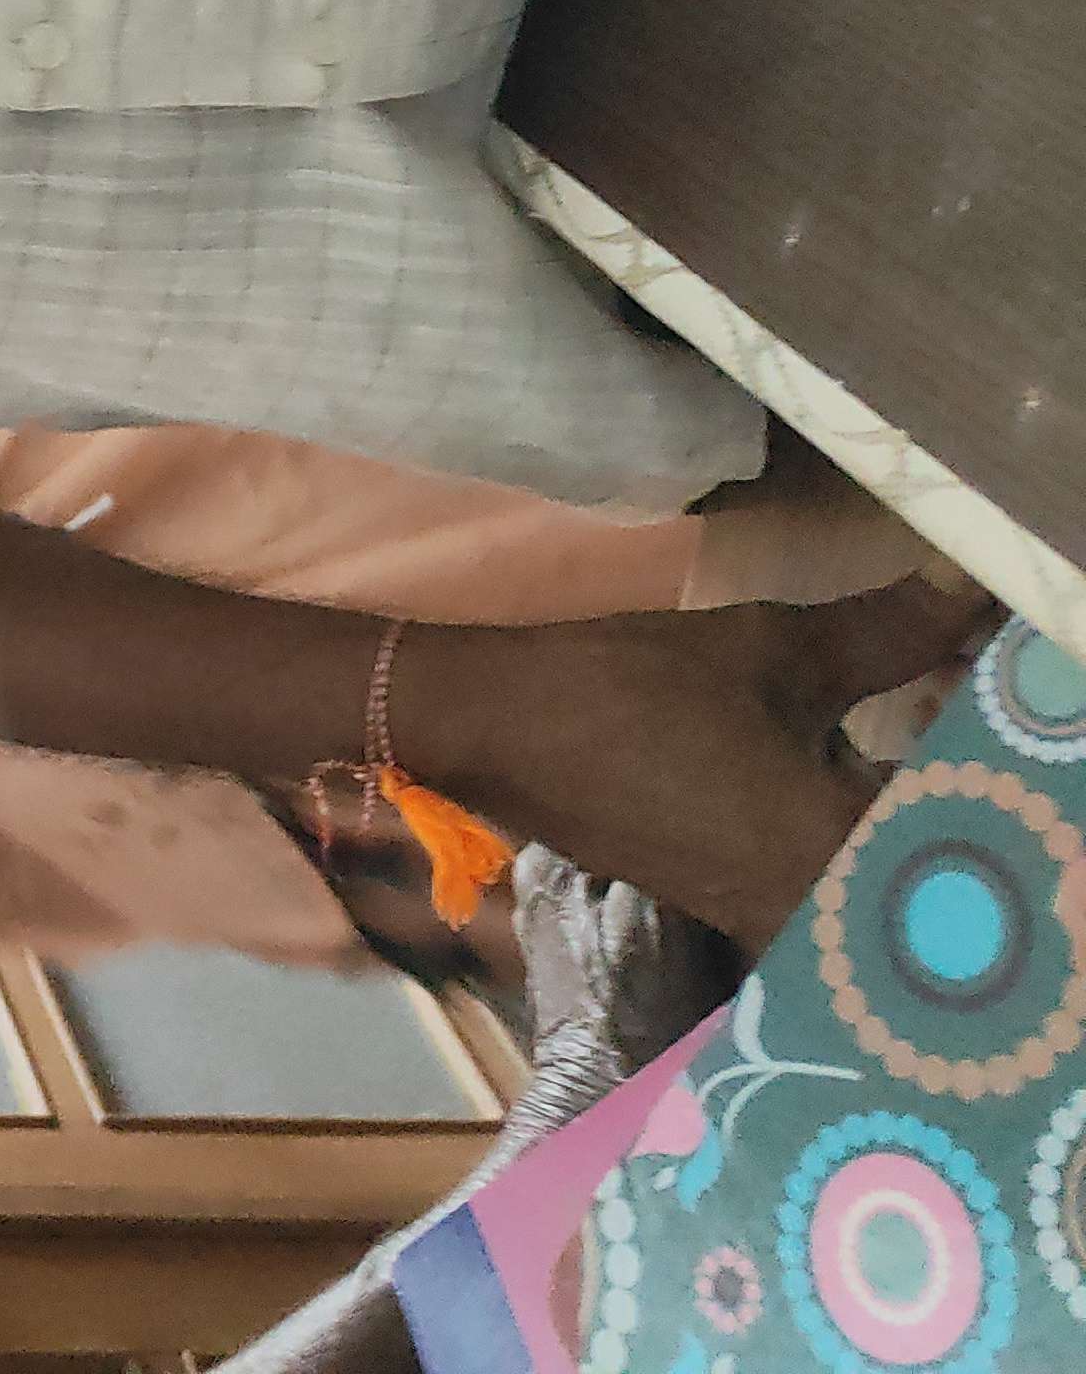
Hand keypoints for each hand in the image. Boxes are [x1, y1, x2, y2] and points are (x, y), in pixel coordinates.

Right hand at [431, 579, 997, 947]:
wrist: (487, 724)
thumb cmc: (625, 687)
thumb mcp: (766, 647)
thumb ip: (889, 631)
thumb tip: (974, 589)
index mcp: (837, 860)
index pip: (976, 833)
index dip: (1012, 770)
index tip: (1021, 705)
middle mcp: (817, 915)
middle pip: (943, 878)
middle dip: (977, 805)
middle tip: (994, 726)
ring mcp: (772, 918)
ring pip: (891, 888)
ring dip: (926, 825)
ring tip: (944, 744)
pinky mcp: (735, 901)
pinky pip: (841, 886)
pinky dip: (873, 837)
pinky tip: (878, 775)